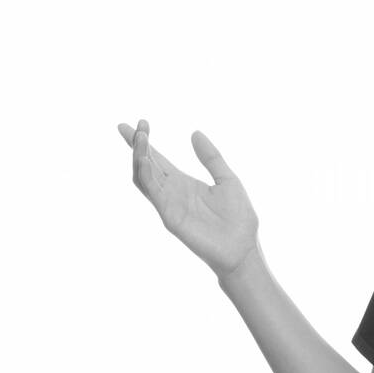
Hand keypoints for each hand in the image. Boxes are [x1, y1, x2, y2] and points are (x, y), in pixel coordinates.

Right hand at [117, 120, 259, 279]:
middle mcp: (171, 192)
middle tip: (131, 125)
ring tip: (139, 136)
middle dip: (136, 145)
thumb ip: (211, 157)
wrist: (243, 248)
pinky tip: (144, 159)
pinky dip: (146, 175)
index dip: (144, 142)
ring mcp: (168, 205)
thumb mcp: (227, 179)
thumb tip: (194, 133)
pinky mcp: (169, 217)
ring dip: (138, 156)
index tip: (134, 124)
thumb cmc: (238, 219)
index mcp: (183, 183)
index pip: (157, 159)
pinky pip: (153, 193)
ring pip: (143, 177)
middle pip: (144, 165)